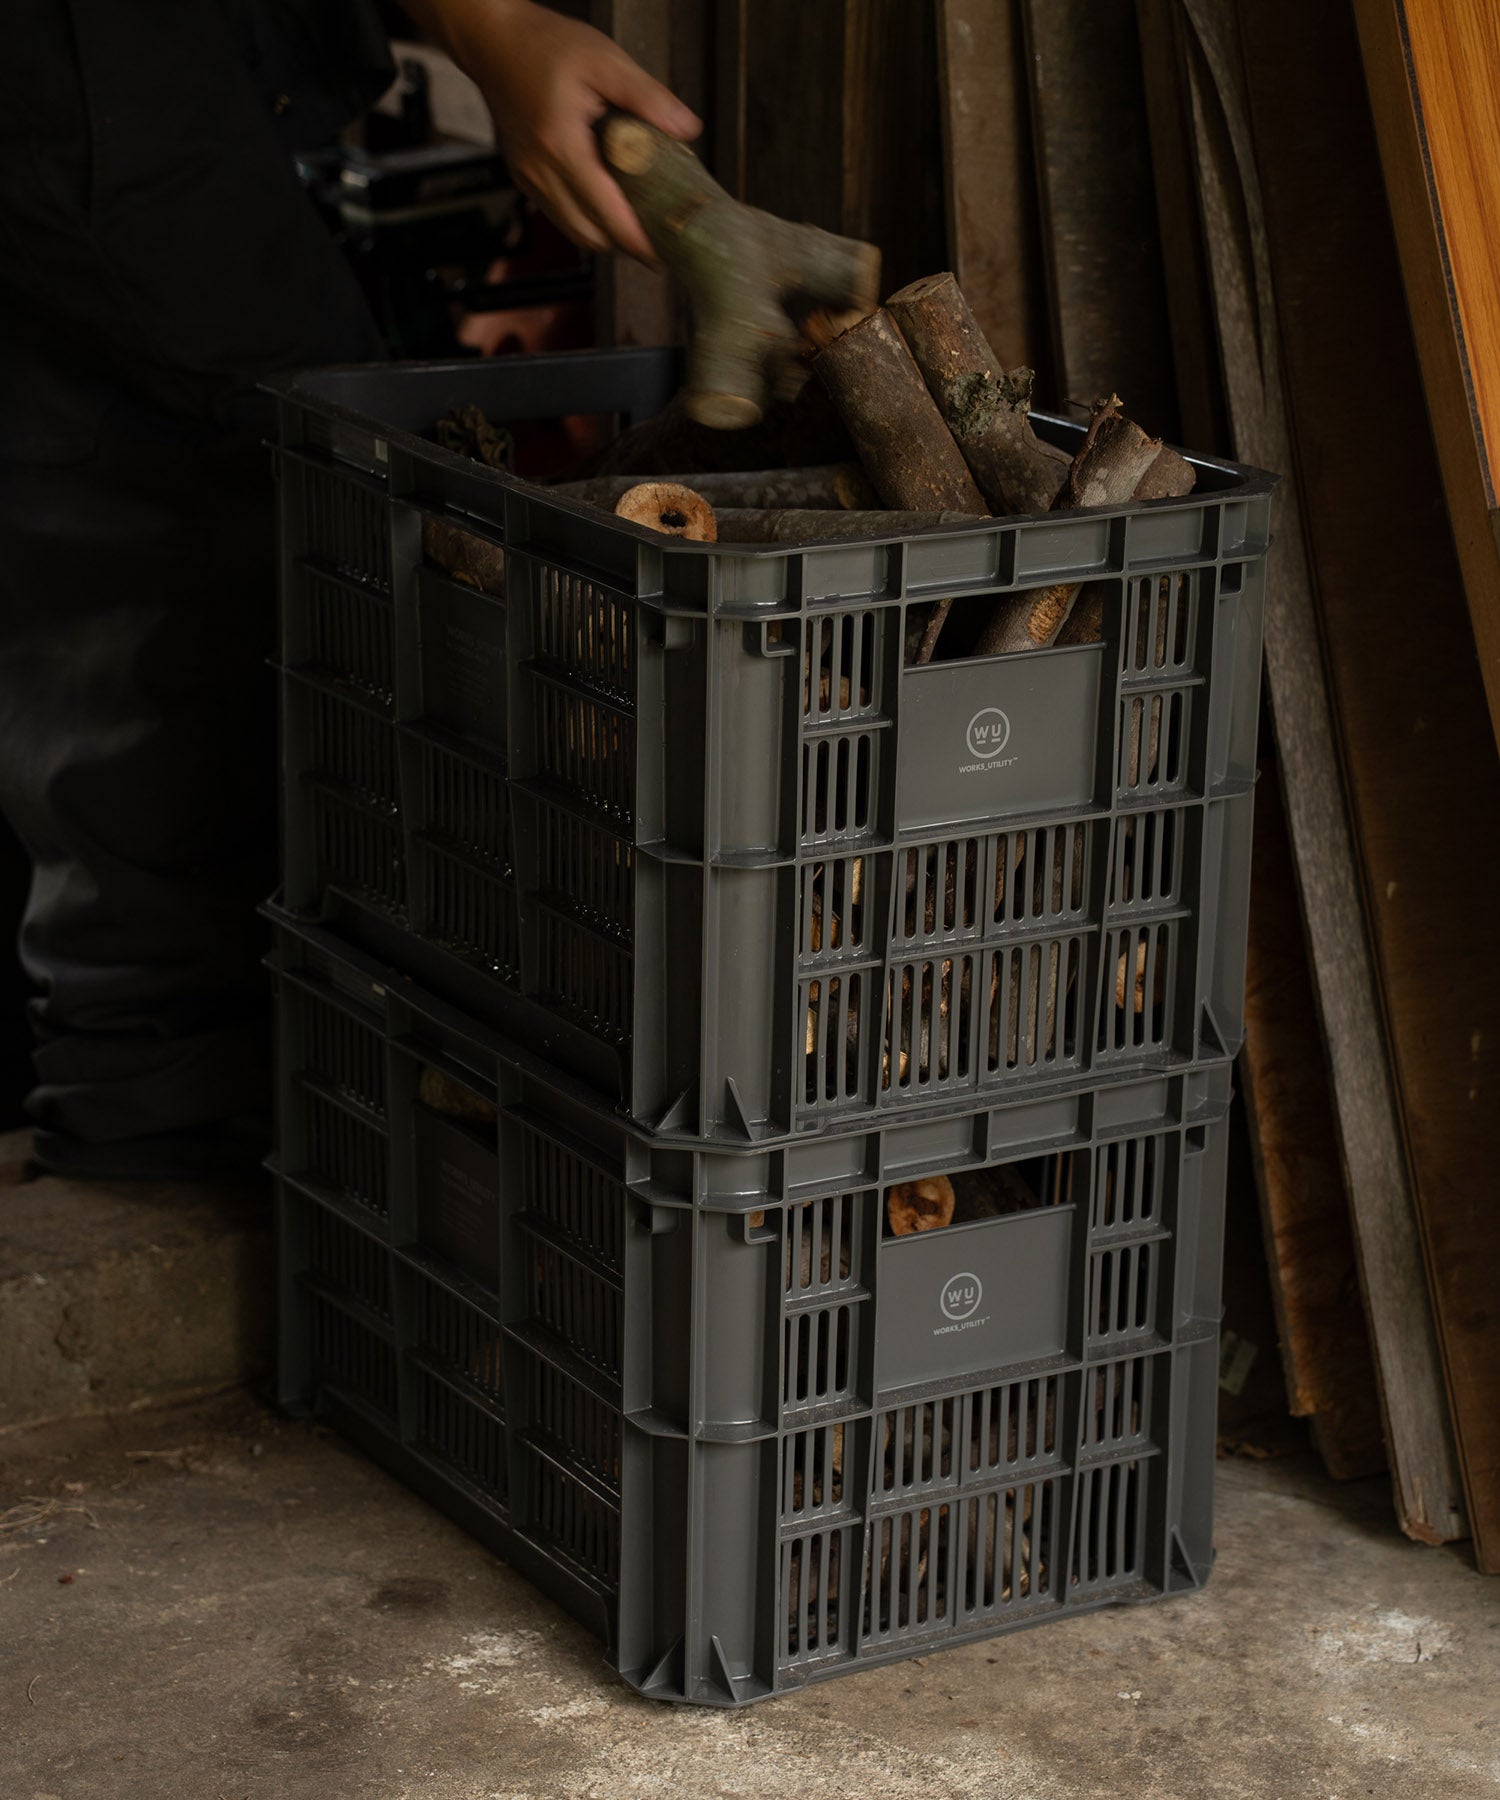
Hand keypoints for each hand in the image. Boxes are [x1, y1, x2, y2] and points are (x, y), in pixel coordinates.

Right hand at [412, 0, 700, 261]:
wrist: (493, 41)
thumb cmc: (546, 45)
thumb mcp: (605, 60)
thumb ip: (647, 97)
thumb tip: (688, 129)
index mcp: (561, 146)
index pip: (607, 215)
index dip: (638, 242)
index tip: (666, 254)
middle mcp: (539, 171)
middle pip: (590, 235)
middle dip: (626, 245)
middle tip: (660, 240)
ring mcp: (527, 179)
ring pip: (574, 231)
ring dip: (607, 236)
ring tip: (640, 227)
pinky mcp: (523, 178)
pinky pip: (560, 215)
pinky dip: (587, 220)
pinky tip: (611, 206)